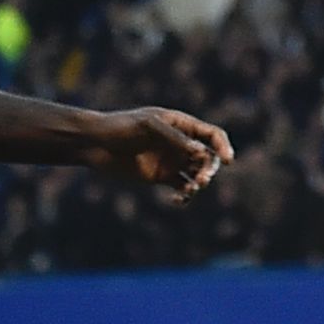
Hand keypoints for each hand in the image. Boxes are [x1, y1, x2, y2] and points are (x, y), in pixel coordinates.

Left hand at [92, 109, 235, 196]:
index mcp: (182, 124)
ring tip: (190, 190)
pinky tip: (177, 200)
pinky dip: (185, 195)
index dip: (223, 146)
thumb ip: (175, 139)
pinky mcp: (161, 177)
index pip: (212, 135)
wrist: (96, 144)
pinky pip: (182, 188)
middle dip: (209, 169)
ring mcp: (172, 160)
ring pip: (198, 174)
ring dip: (200, 183)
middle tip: (201, 180)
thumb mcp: (148, 127)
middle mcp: (181, 143)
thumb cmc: (121, 128)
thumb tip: (201, 153)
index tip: (227, 160)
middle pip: (209, 157)